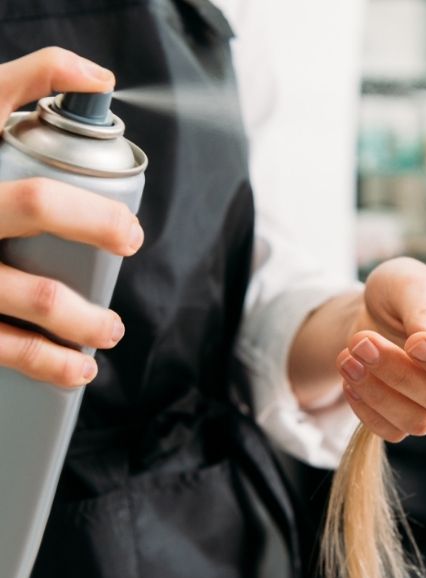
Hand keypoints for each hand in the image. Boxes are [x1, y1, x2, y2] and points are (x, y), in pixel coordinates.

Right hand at [0, 48, 143, 387]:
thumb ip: (9, 103)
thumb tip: (97, 77)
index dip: (50, 79)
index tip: (103, 98)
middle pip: (35, 204)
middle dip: (97, 220)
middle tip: (129, 237)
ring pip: (32, 292)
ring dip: (86, 317)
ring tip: (112, 328)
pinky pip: (5, 344)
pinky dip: (50, 363)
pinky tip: (79, 368)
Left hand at [337, 257, 425, 441]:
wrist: (376, 307)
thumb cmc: (402, 288)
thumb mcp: (409, 282)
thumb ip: (425, 313)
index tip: (413, 343)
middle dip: (398, 373)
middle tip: (361, 342)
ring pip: (419, 421)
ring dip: (377, 393)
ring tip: (347, 359)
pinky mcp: (410, 414)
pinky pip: (393, 430)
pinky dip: (366, 410)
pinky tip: (349, 379)